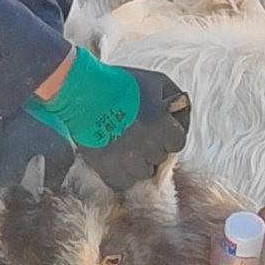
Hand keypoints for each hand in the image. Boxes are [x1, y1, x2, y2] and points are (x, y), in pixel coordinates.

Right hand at [76, 67, 190, 189]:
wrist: (81, 92)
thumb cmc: (121, 83)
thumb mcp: (157, 82)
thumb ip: (177, 99)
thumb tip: (182, 110)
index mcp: (163, 128)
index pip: (178, 142)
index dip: (167, 133)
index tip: (155, 125)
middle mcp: (149, 149)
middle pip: (159, 157)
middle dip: (152, 145)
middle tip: (135, 130)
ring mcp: (129, 164)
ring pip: (143, 172)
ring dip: (137, 161)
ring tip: (124, 143)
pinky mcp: (109, 173)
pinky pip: (124, 182)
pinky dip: (121, 172)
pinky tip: (114, 156)